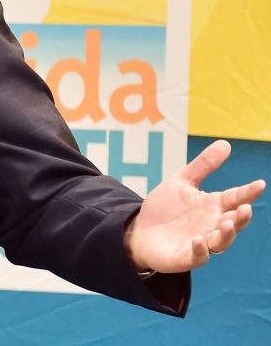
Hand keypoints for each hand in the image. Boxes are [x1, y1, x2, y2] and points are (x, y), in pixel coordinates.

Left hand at [125, 140, 264, 273]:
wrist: (140, 231)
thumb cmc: (165, 208)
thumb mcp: (181, 182)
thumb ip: (203, 166)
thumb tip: (226, 143)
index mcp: (213, 206)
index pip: (235, 198)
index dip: (247, 192)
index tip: (259, 184)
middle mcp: (211, 225)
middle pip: (233, 223)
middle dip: (241, 217)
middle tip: (245, 208)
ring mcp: (201, 242)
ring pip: (221, 242)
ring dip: (226, 234)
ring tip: (227, 223)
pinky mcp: (186, 257)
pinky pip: (198, 256)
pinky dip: (200, 250)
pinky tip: (198, 239)